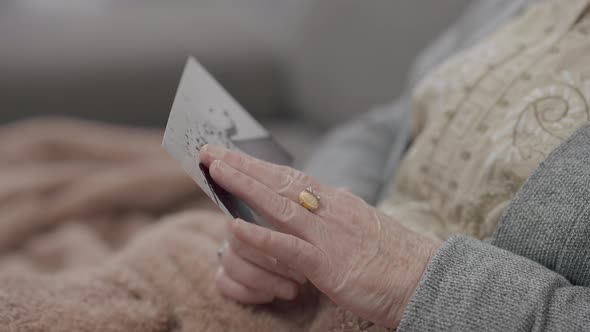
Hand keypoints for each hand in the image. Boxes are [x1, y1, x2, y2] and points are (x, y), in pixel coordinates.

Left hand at [200, 145, 440, 327]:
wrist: (430, 280)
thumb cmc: (399, 257)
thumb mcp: (368, 225)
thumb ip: (345, 211)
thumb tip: (337, 195)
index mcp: (339, 202)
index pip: (292, 177)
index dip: (259, 166)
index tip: (234, 156)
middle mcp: (331, 211)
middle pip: (279, 181)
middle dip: (242, 165)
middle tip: (210, 152)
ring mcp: (329, 236)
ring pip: (279, 205)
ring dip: (244, 186)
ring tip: (215, 172)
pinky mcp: (330, 264)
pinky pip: (289, 248)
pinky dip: (261, 236)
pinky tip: (236, 226)